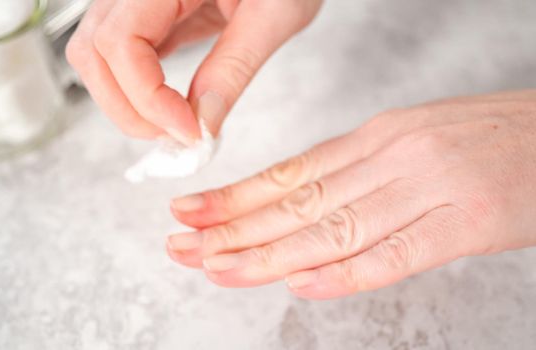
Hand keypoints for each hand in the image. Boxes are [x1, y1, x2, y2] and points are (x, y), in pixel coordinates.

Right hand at [66, 0, 321, 143]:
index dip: (146, 96)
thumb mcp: (276, 14)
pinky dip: (136, 87)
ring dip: (125, 101)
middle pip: (93, 50)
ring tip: (174, 125)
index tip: (188, 131)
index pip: (120, 40)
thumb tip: (202, 127)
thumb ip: (234, 69)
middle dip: (128, 108)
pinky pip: (119, 52)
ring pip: (96, 54)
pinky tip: (169, 105)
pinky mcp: (147, 10)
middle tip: (178, 137)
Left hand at [166, 90, 535, 298]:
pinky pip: (398, 251)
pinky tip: (302, 283)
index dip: (235, 196)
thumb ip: (360, 172)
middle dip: (234, 227)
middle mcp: (391, 157)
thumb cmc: (487, 140)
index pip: (290, 172)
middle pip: (298, 201)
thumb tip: (300, 199)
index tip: (191, 213)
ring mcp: (429, 186)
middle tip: (183, 246)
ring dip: (270, 253)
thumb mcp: (412, 141)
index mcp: (375, 137)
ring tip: (218, 268)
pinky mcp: (469, 219)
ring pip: (333, 226)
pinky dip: (347, 271)